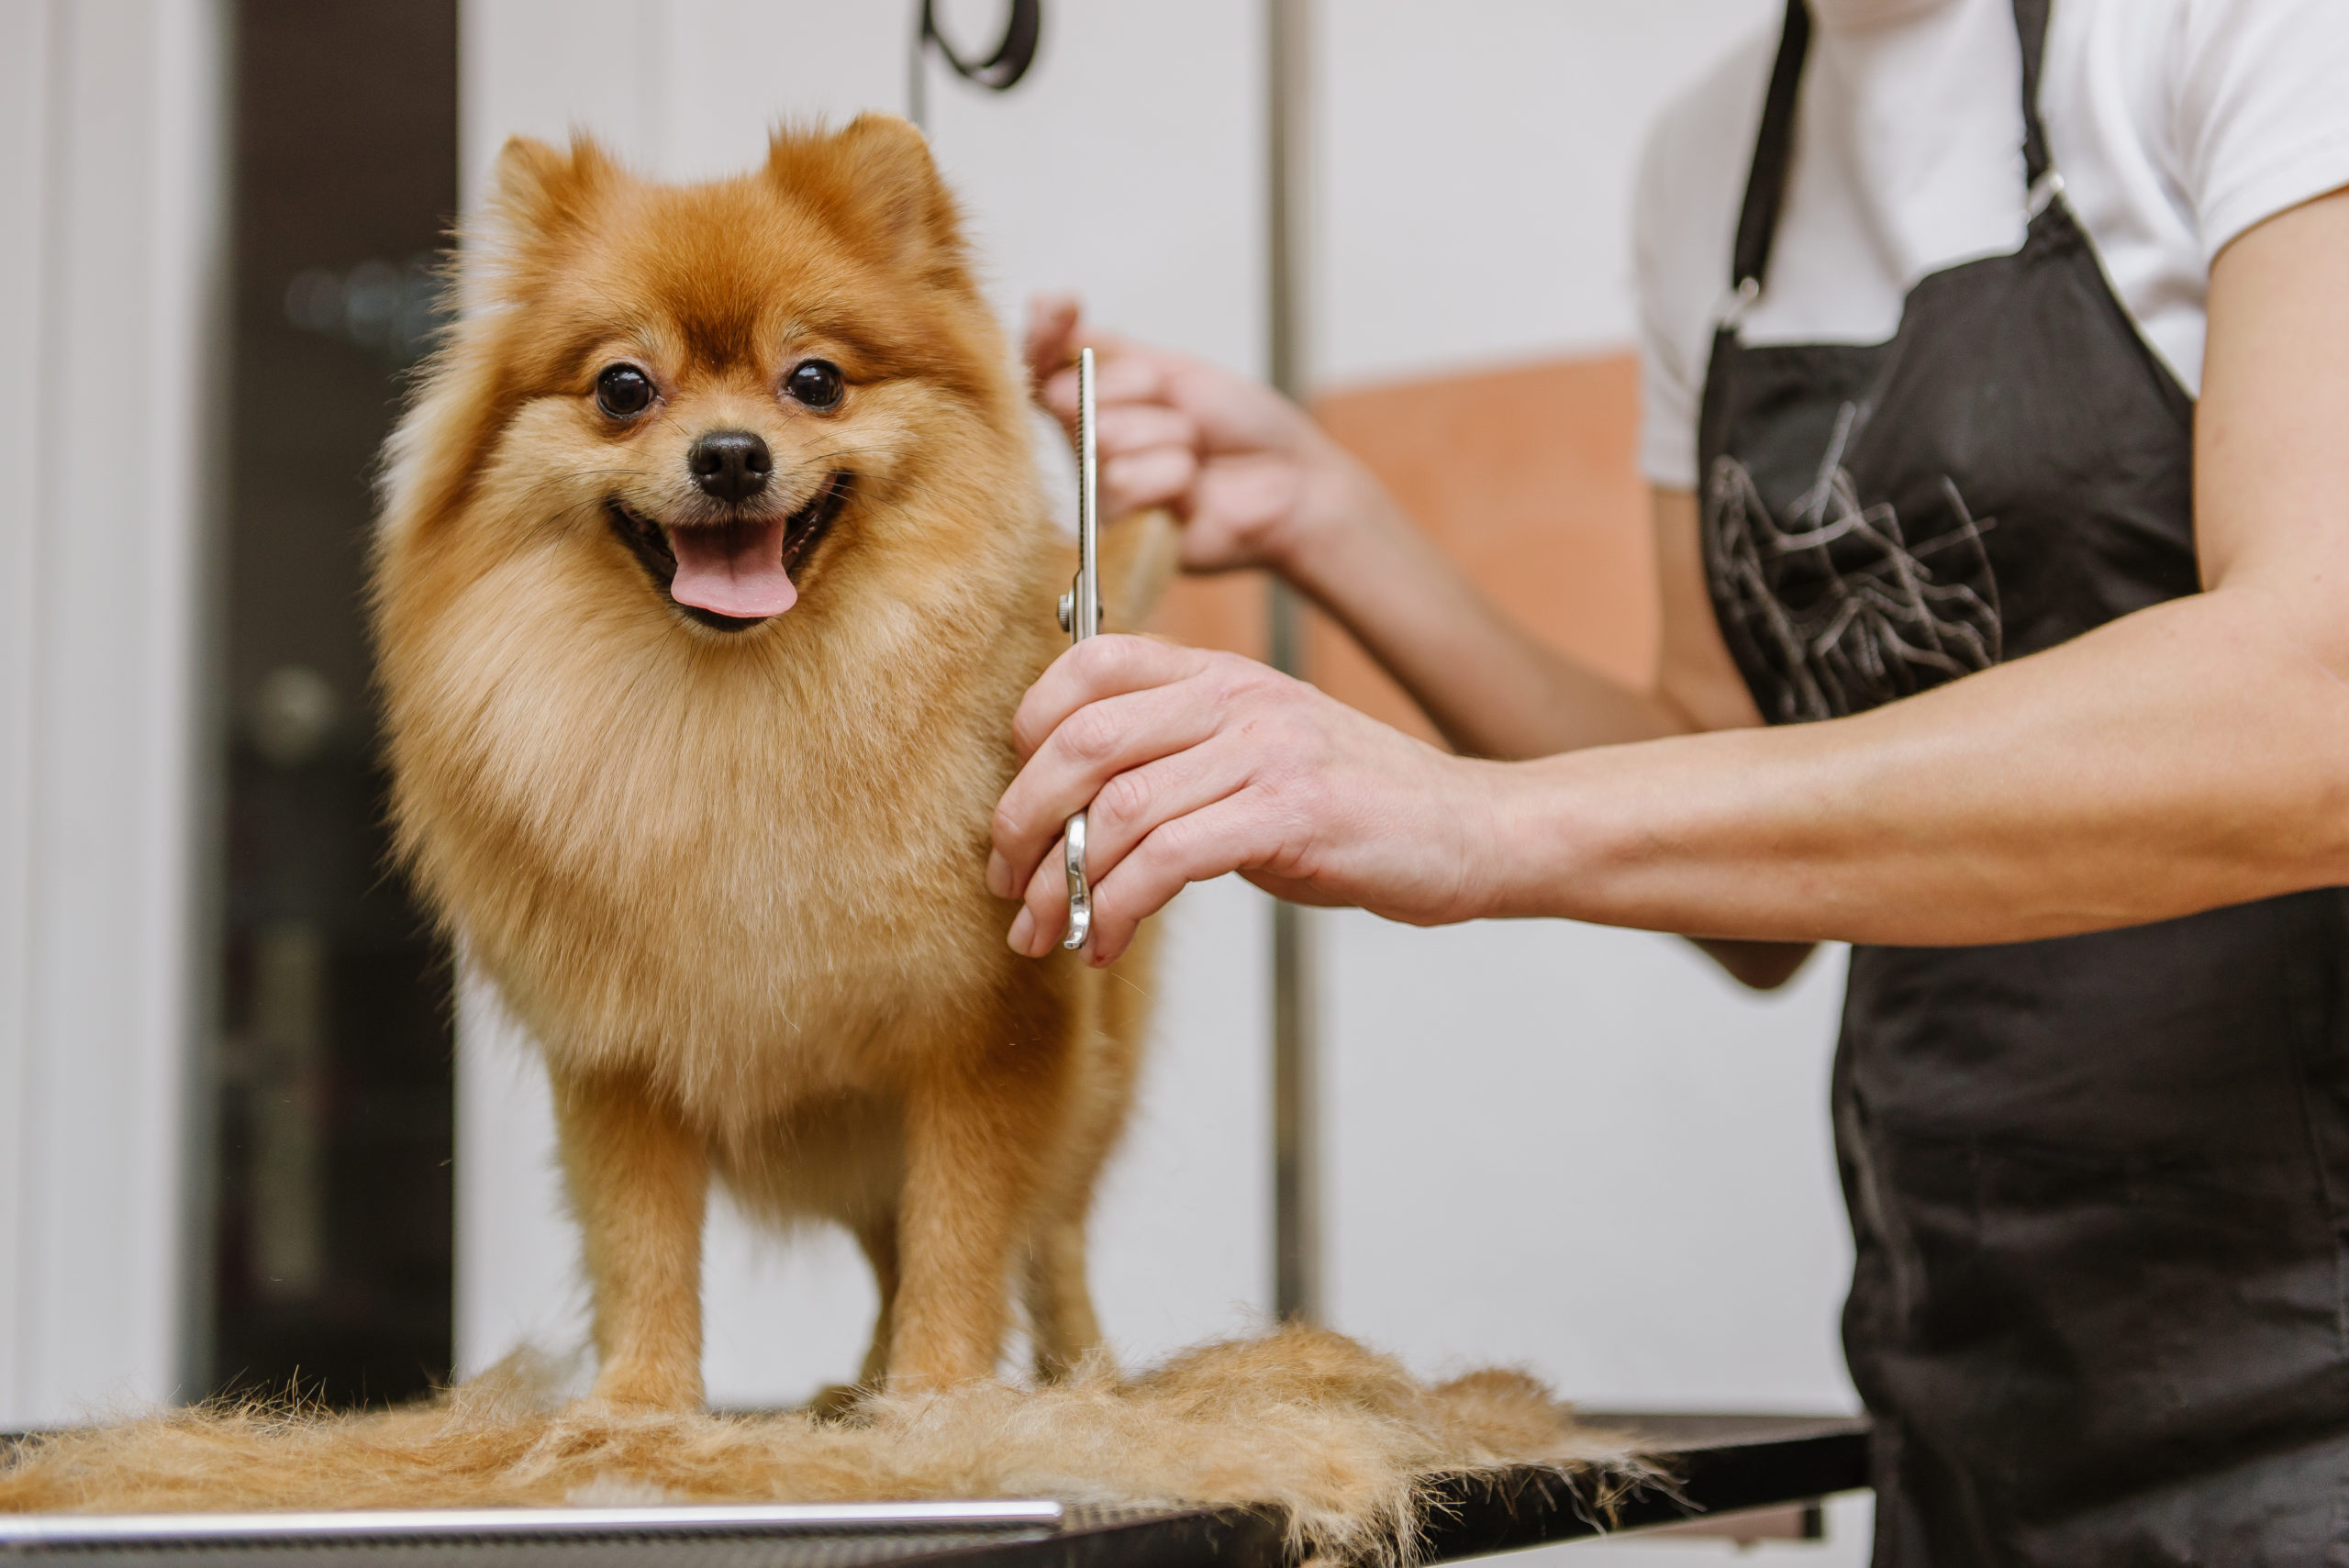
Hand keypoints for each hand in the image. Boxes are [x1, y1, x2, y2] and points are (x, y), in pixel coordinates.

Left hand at [986, 635, 1502, 961]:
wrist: (1475, 830)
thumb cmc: (1360, 807)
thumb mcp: (1259, 755)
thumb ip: (1177, 759)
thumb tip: (1072, 814)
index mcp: (1219, 673)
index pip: (1088, 664)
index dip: (1027, 731)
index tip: (1015, 806)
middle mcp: (1236, 697)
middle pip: (1082, 737)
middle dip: (1022, 819)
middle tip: (1006, 882)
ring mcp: (1266, 750)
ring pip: (1118, 806)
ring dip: (1064, 881)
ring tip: (1044, 930)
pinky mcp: (1292, 812)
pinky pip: (1170, 858)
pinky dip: (1119, 907)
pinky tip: (1107, 942)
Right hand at [1024, 295, 1377, 577]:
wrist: (1293, 479)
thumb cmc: (1243, 426)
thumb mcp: (1174, 368)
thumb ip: (1107, 348)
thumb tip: (1042, 305)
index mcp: (1096, 402)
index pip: (1039, 364)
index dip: (1042, 333)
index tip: (1059, 307)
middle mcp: (1088, 446)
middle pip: (1070, 397)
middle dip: (1140, 391)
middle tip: (1186, 413)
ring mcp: (1103, 489)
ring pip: (1102, 440)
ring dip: (1166, 435)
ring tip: (1196, 453)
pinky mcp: (1121, 532)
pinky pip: (1124, 484)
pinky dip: (1171, 475)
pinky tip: (1193, 487)